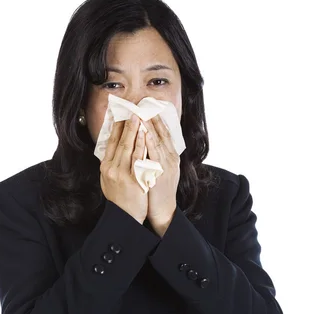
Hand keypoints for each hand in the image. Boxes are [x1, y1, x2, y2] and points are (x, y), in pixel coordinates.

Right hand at [100, 114, 147, 223]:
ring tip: (138, 116)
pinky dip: (141, 145)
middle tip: (130, 109)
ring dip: (133, 130)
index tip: (119, 112)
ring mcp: (121, 174)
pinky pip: (138, 158)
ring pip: (127, 147)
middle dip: (125, 124)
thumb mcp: (109, 181)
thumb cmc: (120, 199)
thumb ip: (111, 165)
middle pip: (118, 142)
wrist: (125, 218)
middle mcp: (111, 169)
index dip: (114, 126)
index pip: (110, 142)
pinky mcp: (132, 180)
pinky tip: (145, 134)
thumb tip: (112, 149)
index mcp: (105, 167)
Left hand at [143, 114, 179, 231]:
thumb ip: (155, 155)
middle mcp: (171, 159)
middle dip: (153, 119)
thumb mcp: (159, 169)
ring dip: (151, 127)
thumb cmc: (157, 190)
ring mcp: (167, 166)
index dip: (157, 120)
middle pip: (163, 134)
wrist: (162, 209)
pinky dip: (151, 144)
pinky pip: (155, 156)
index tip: (150, 107)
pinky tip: (146, 134)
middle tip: (145, 104)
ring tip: (143, 113)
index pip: (165, 134)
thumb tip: (146, 141)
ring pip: (159, 142)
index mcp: (171, 157)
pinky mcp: (161, 174)